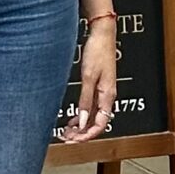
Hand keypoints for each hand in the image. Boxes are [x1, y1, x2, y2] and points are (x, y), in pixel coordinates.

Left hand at [60, 21, 117, 144]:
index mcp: (108, 95)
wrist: (102, 33)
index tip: (74, 141)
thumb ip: (85, 100)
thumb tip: (82, 121)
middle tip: (66, 138)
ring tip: (66, 132)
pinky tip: (72, 119)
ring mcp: (102, 91)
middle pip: (96, 123)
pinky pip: (90, 107)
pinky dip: (81, 115)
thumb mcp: (88, 77)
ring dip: (80, 126)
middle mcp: (107, 96)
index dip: (87, 136)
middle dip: (81, 133)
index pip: (100, 125)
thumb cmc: (98, 50)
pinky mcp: (98, 85)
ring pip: (92, 116)